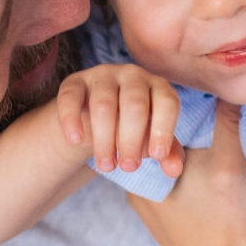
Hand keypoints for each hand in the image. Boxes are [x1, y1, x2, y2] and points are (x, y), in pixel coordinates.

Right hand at [57, 64, 183, 176]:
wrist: (96, 117)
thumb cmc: (135, 128)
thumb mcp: (152, 140)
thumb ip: (167, 153)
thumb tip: (174, 170)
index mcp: (158, 87)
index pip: (167, 103)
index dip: (163, 129)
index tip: (156, 156)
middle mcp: (133, 75)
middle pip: (134, 105)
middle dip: (131, 140)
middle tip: (128, 168)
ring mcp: (103, 75)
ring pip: (103, 104)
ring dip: (104, 139)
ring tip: (106, 166)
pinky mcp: (75, 81)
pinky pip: (71, 96)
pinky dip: (72, 119)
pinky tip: (76, 141)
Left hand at [128, 103, 245, 245]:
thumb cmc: (224, 223)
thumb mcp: (230, 162)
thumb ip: (228, 120)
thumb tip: (231, 84)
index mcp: (140, 173)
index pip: (146, 124)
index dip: (170, 108)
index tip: (196, 103)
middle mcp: (137, 190)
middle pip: (155, 143)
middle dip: (179, 130)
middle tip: (208, 122)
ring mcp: (151, 208)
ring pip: (165, 165)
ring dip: (187, 154)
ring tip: (214, 149)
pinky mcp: (168, 222)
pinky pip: (174, 185)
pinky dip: (190, 175)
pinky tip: (213, 177)